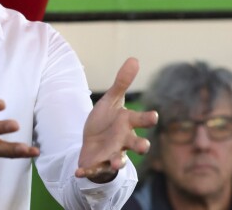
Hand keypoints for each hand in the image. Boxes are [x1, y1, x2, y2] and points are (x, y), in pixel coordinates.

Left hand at [75, 58, 157, 182]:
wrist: (92, 143)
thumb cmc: (107, 121)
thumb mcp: (111, 101)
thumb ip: (121, 83)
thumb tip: (134, 58)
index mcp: (127, 123)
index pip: (141, 120)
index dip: (147, 118)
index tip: (153, 116)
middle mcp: (123, 141)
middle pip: (136, 144)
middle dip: (141, 146)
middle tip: (145, 146)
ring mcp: (112, 154)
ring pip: (119, 160)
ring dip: (118, 162)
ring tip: (116, 163)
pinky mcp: (98, 165)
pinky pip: (94, 170)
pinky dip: (87, 172)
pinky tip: (78, 172)